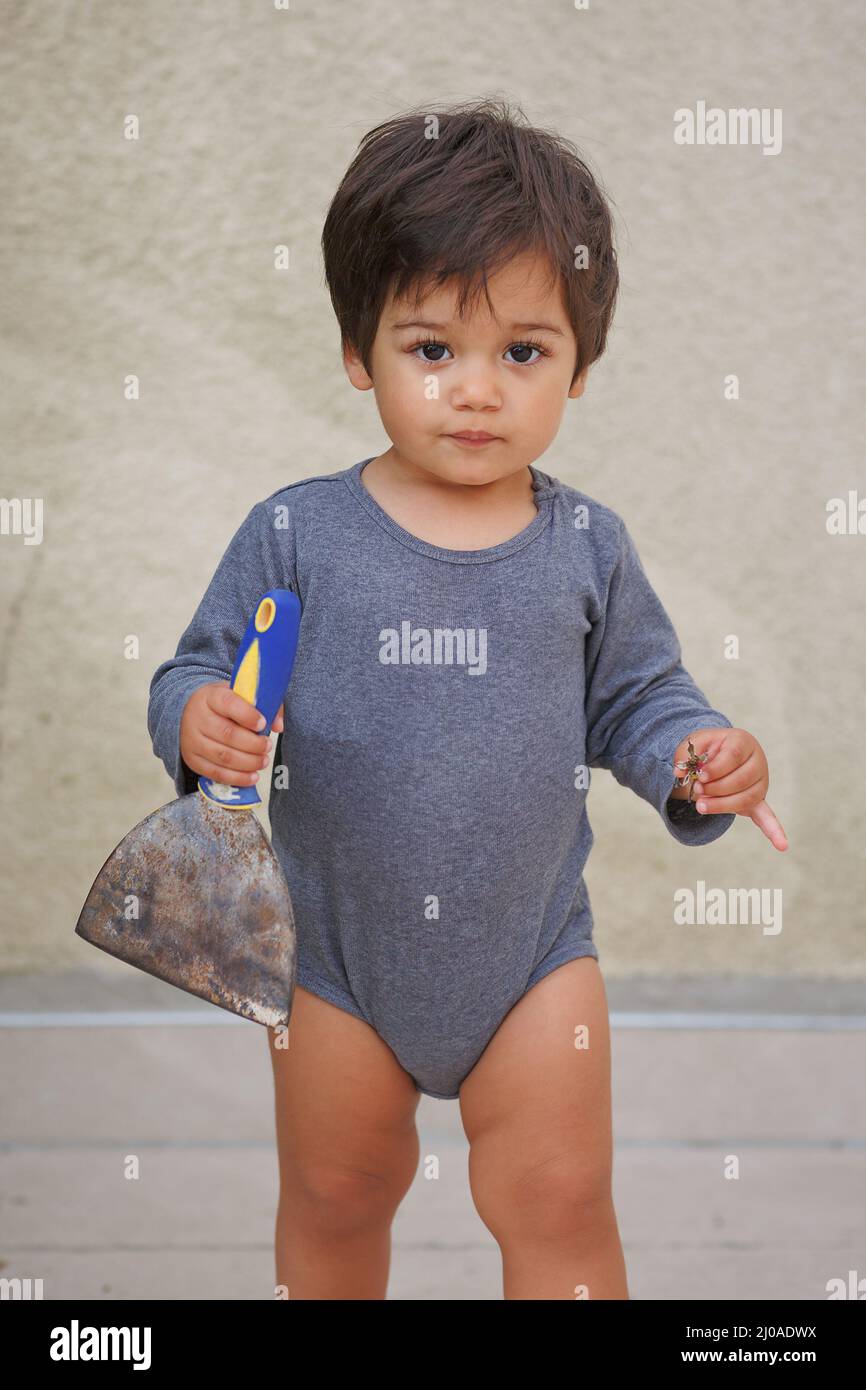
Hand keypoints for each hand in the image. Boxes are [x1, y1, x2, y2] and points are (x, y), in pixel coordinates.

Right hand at [180, 682, 281, 786]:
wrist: (192, 714)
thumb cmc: (223, 706)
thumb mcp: (241, 696)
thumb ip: (264, 705)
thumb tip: (278, 725)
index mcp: (211, 697)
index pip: (228, 703)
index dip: (247, 715)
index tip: (263, 723)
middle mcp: (197, 718)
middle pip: (227, 734)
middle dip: (253, 744)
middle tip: (268, 746)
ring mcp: (192, 740)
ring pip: (223, 756)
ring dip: (248, 763)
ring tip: (263, 761)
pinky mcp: (192, 760)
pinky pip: (216, 773)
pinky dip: (237, 778)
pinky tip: (252, 776)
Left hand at [671, 727, 787, 851]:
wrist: (718, 753)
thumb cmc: (707, 748)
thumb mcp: (694, 743)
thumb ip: (685, 754)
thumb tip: (679, 772)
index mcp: (742, 741)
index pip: (734, 755)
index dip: (716, 768)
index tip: (700, 776)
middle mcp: (757, 761)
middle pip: (742, 779)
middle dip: (716, 788)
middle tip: (697, 790)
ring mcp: (760, 782)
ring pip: (746, 798)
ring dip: (722, 805)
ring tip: (701, 805)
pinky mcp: (757, 800)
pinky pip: (767, 816)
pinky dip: (774, 831)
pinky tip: (781, 845)